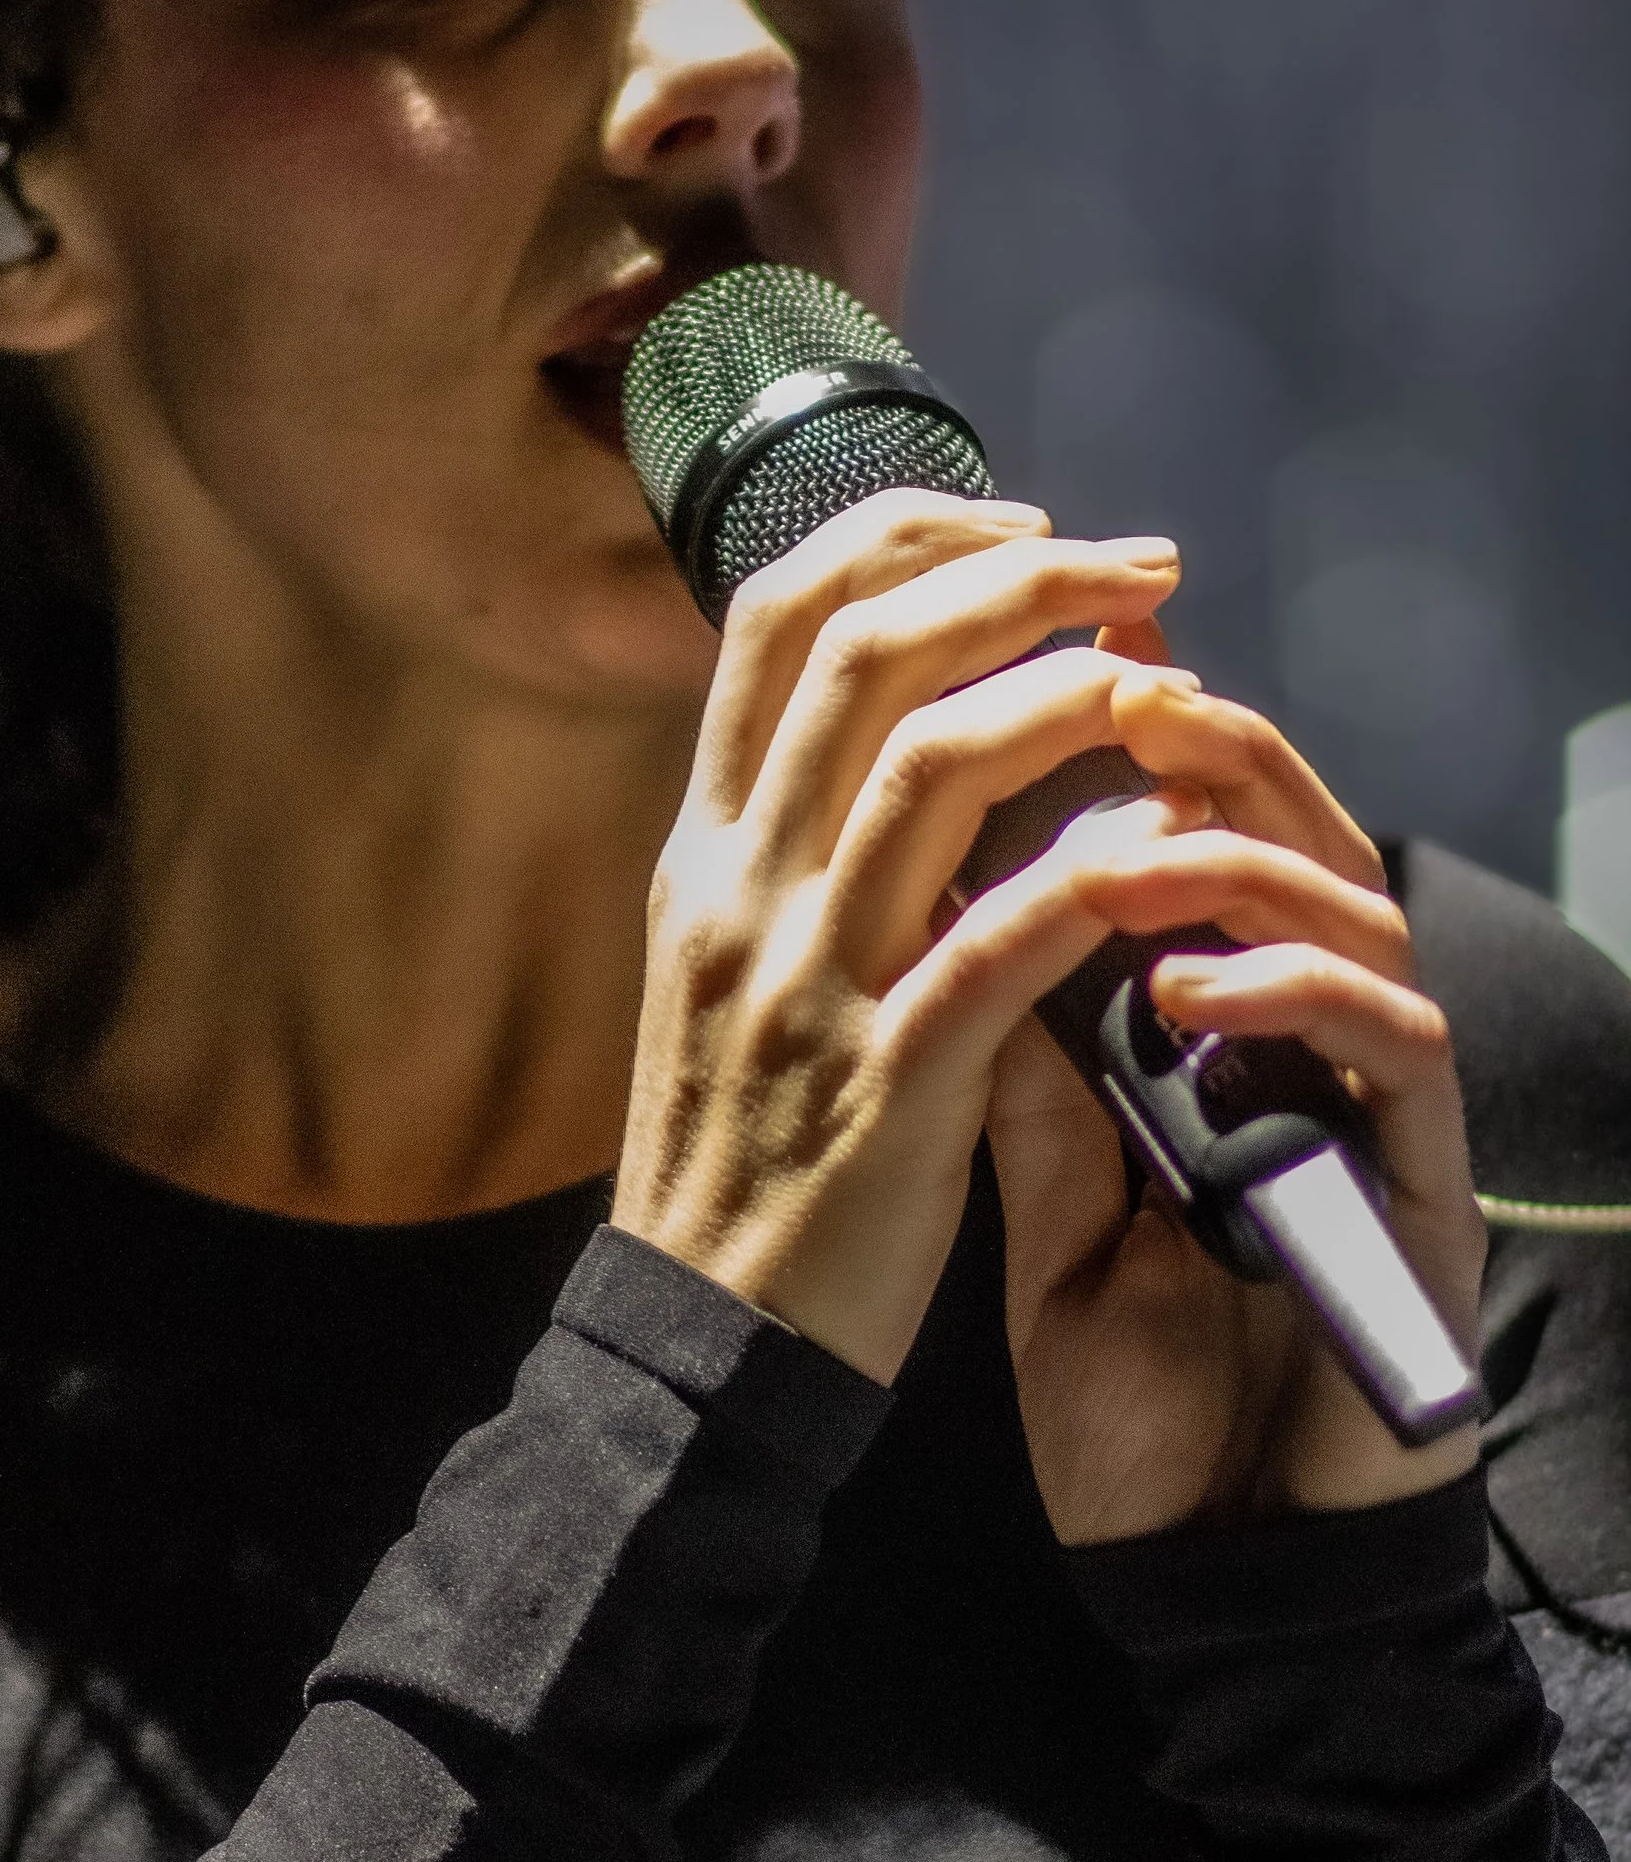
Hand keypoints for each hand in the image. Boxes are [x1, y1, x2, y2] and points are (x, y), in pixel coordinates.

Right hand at [613, 491, 1197, 1381]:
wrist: (694, 1341)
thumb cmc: (738, 1155)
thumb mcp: (727, 972)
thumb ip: (792, 853)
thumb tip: (897, 738)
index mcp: (702, 853)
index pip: (771, 624)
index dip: (899, 537)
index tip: (1013, 521)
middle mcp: (739, 891)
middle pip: (861, 658)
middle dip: (1012, 576)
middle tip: (1135, 564)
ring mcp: (806, 985)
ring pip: (927, 772)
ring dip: (1063, 691)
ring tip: (1164, 665)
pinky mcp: (887, 1090)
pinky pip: (997, 945)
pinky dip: (1089, 870)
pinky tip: (1166, 828)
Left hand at [985, 682, 1483, 1542]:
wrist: (1213, 1569)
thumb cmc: (1136, 1392)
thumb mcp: (1043, 1204)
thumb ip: (1016, 1065)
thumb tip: (936, 912)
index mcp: (1220, 1039)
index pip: (1194, 844)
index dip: (1127, 755)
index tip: (1033, 678)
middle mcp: (1313, 1051)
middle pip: (1296, 838)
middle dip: (1210, 753)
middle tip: (1118, 693)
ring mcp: (1375, 1113)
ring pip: (1358, 915)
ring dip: (1243, 862)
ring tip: (1129, 851)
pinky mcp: (1424, 1191)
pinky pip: (1393, 1048)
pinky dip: (1299, 994)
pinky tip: (1194, 991)